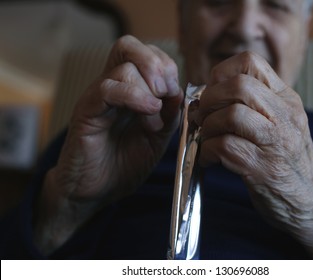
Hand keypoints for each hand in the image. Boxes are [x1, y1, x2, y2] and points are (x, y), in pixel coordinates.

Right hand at [34, 36, 182, 253]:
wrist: (96, 192)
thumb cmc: (123, 165)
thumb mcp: (157, 139)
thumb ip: (169, 115)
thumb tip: (179, 92)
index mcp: (130, 90)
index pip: (146, 53)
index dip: (166, 66)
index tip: (174, 94)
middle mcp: (112, 87)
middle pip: (129, 45)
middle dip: (157, 65)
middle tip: (165, 93)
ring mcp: (98, 97)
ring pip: (124, 67)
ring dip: (149, 91)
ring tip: (153, 120)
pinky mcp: (86, 111)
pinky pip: (108, 88)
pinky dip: (134, 96)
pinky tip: (148, 112)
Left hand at [196, 51, 312, 257]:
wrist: (310, 197)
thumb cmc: (285, 158)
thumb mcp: (280, 121)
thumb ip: (251, 105)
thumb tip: (204, 96)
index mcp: (286, 98)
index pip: (250, 63)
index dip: (221, 73)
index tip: (212, 92)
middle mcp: (285, 115)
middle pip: (238, 86)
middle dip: (210, 99)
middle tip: (203, 116)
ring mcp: (276, 142)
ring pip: (231, 115)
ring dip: (208, 127)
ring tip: (207, 138)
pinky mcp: (263, 168)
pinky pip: (224, 147)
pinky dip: (208, 151)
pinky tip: (210, 158)